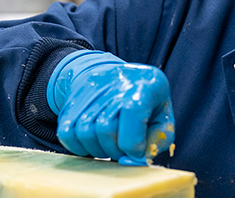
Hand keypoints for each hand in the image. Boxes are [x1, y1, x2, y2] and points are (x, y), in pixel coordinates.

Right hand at [47, 50, 174, 164]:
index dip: (133, 142)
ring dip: (97, 150)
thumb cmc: (149, 102)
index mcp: (145, 84)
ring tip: (110, 147)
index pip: (133, 110)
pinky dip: (78, 147)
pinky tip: (94, 145)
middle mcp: (116, 82)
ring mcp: (92, 89)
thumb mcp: (164, 118)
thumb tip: (132, 160)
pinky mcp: (74, 99)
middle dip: (114, 150)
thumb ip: (156, 141)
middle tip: (122, 151)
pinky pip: (67, 132)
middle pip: (105, 126)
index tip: (136, 152)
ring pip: (84, 131)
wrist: (125, 77)